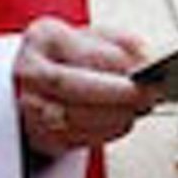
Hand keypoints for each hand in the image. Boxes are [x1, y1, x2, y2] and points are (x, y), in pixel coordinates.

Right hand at [13, 17, 157, 153]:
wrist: (45, 81)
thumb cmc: (74, 58)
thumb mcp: (99, 38)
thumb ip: (126, 45)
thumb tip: (147, 60)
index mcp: (44, 39)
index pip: (82, 53)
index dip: (117, 65)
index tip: (146, 70)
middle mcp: (30, 72)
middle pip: (70, 85)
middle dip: (115, 94)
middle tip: (146, 95)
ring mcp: (31, 106)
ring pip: (71, 118)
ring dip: (113, 117)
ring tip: (137, 109)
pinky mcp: (42, 135)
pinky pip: (75, 140)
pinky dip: (105, 133)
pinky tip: (121, 122)